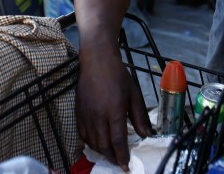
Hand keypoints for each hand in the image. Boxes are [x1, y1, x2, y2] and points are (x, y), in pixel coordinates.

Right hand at [76, 53, 150, 169]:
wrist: (97, 60)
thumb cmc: (118, 75)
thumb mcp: (134, 94)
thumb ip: (139, 116)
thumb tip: (145, 134)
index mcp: (114, 110)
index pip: (117, 140)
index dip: (122, 156)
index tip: (126, 165)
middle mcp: (98, 115)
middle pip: (104, 145)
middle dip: (112, 157)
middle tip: (119, 162)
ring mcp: (86, 114)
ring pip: (92, 142)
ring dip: (101, 152)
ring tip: (110, 154)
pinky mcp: (78, 111)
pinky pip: (82, 133)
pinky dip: (89, 143)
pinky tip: (97, 143)